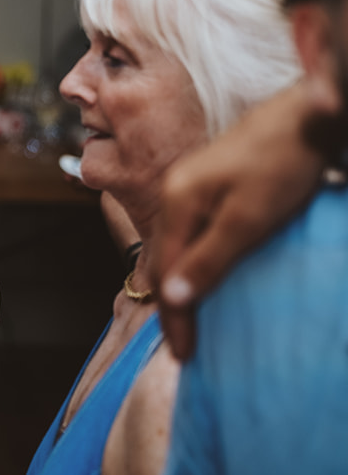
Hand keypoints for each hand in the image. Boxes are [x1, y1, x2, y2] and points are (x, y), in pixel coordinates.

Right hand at [154, 83, 326, 359]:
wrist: (307, 118)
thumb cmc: (281, 166)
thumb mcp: (248, 220)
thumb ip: (208, 258)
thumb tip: (170, 298)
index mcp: (176, 201)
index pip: (167, 272)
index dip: (175, 317)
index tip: (185, 356)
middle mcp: (176, 193)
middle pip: (166, 259)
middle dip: (174, 305)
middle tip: (188, 347)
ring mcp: (192, 186)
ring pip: (179, 247)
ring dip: (185, 284)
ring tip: (195, 320)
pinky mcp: (212, 186)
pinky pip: (194, 234)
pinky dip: (196, 263)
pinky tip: (208, 275)